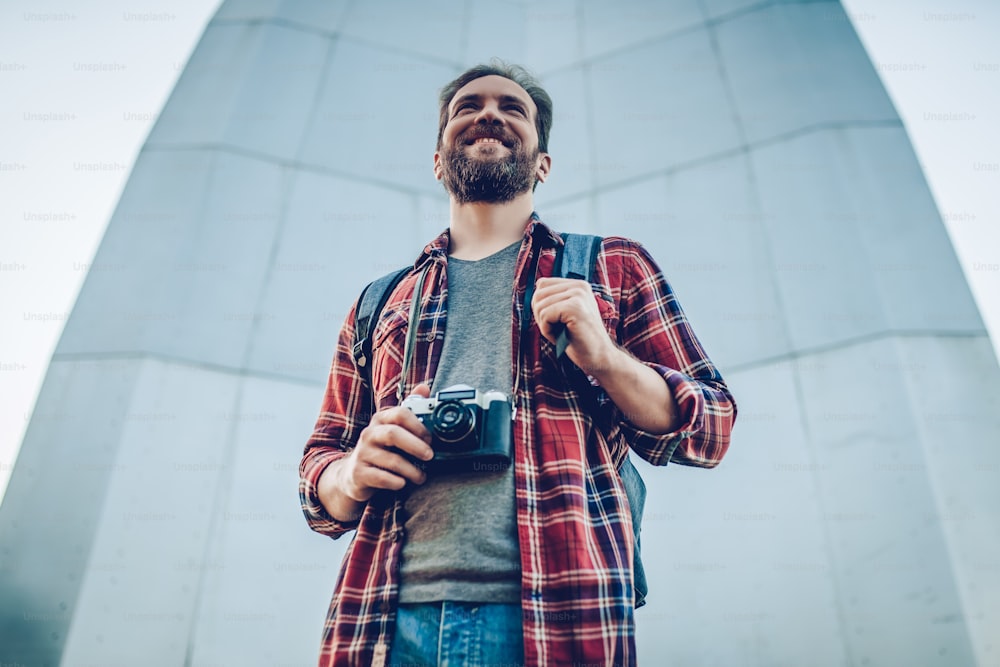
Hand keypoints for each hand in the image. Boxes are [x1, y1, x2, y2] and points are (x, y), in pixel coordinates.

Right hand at [317, 384, 433, 518]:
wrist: (354, 474)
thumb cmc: (381, 449)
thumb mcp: (394, 428)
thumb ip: (410, 409)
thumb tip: (424, 387)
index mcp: (381, 419)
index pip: (400, 413)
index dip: (418, 425)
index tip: (430, 438)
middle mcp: (369, 434)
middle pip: (393, 434)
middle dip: (416, 446)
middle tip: (430, 456)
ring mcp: (362, 454)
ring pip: (391, 460)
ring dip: (411, 470)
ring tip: (421, 477)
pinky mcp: (359, 473)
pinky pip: (381, 478)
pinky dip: (396, 482)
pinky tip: (403, 483)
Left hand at [531, 277, 616, 375]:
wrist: (599, 357)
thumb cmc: (578, 338)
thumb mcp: (565, 313)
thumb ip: (554, 299)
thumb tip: (536, 290)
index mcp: (578, 285)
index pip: (542, 285)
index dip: (541, 306)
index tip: (557, 320)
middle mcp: (579, 286)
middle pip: (538, 295)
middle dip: (541, 316)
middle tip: (559, 329)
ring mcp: (578, 295)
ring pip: (539, 306)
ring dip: (545, 325)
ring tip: (562, 333)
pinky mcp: (575, 307)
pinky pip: (545, 315)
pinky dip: (547, 331)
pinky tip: (561, 336)